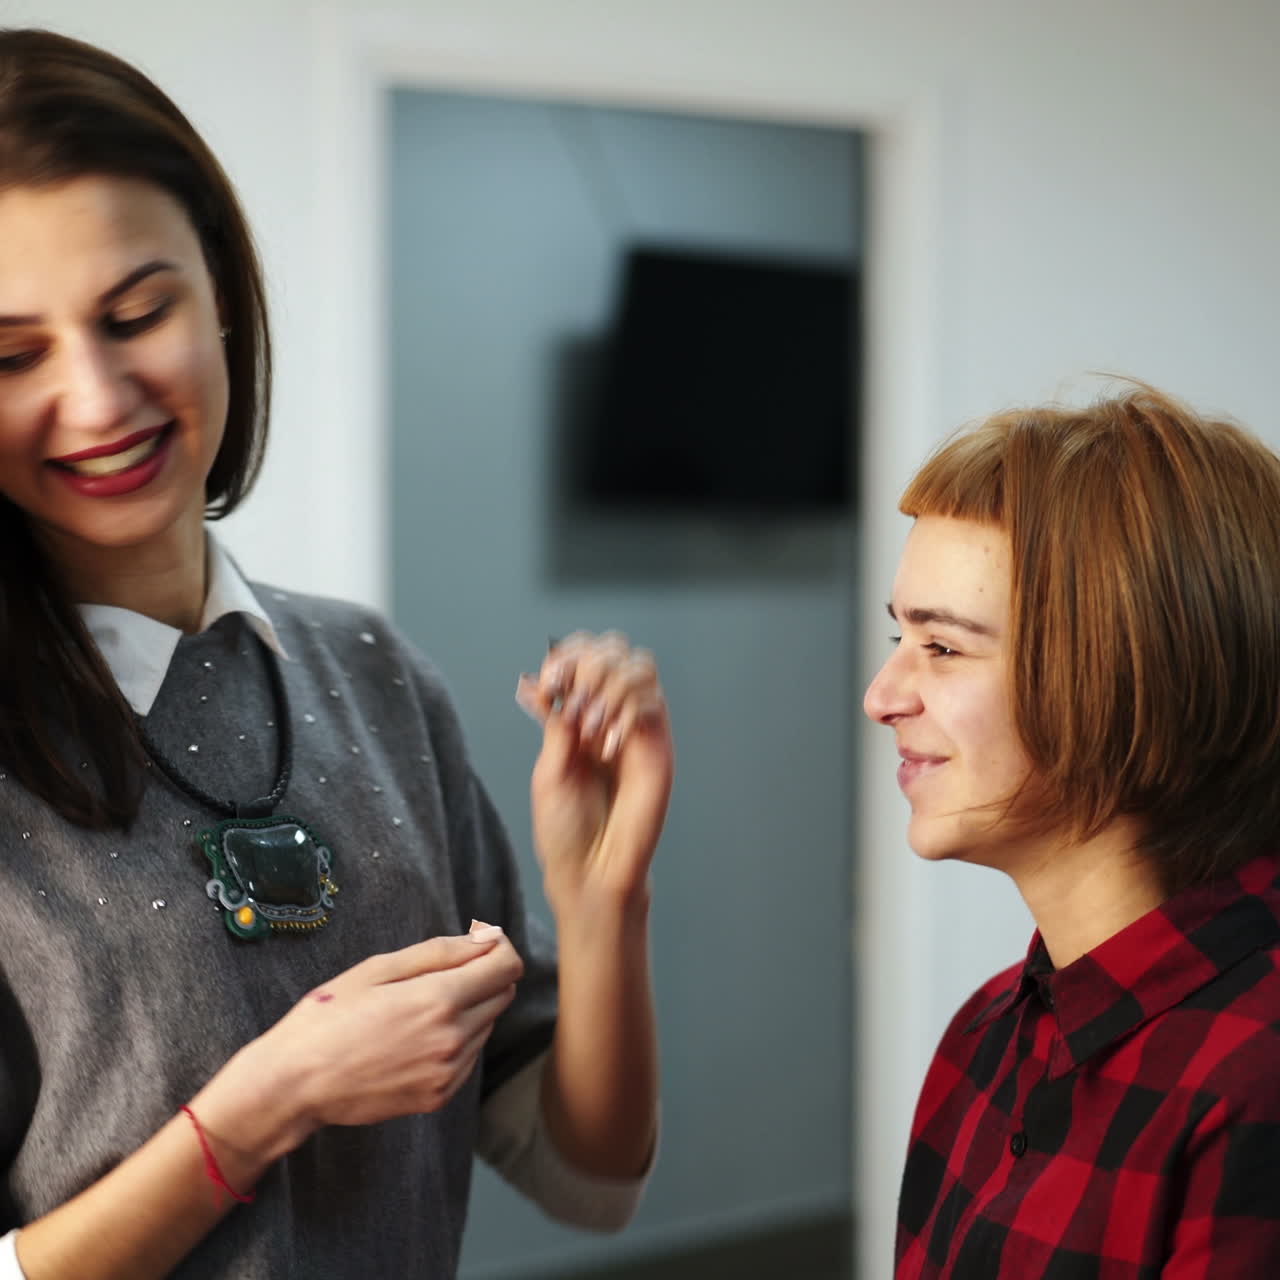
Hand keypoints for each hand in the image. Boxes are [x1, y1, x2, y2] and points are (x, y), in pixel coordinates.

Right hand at [229, 924, 523, 1138]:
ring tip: (419, 1006)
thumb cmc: (329, 1018)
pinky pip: (469, 1057)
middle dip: (485, 974)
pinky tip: (416, 1036)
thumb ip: (440, 952)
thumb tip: (485, 939)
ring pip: (486, 1026)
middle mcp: (452, 1039)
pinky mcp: (439, 1096)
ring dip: (470, 1008)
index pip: (508, 966)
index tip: (479, 939)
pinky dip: (456, 1040)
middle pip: (503, 994)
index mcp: (439, 1000)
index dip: (499, 947)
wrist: (295, 1085)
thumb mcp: (378, 969)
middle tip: (444, 968)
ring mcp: (448, 1073)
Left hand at [515, 631, 673, 914]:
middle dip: (589, 665)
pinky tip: (609, 746)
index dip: (568, 656)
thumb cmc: (565, 830)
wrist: (591, 870)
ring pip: (639, 666)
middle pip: (614, 649)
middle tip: (571, 704)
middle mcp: (608, 713)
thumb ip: (557, 724)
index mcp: (576, 715)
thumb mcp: (549, 770)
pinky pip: (653, 701)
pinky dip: (627, 711)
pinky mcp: (658, 746)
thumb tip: (549, 682)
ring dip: (609, 686)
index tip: (549, 684)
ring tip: (590, 728)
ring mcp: (636, 727)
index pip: (583, 656)